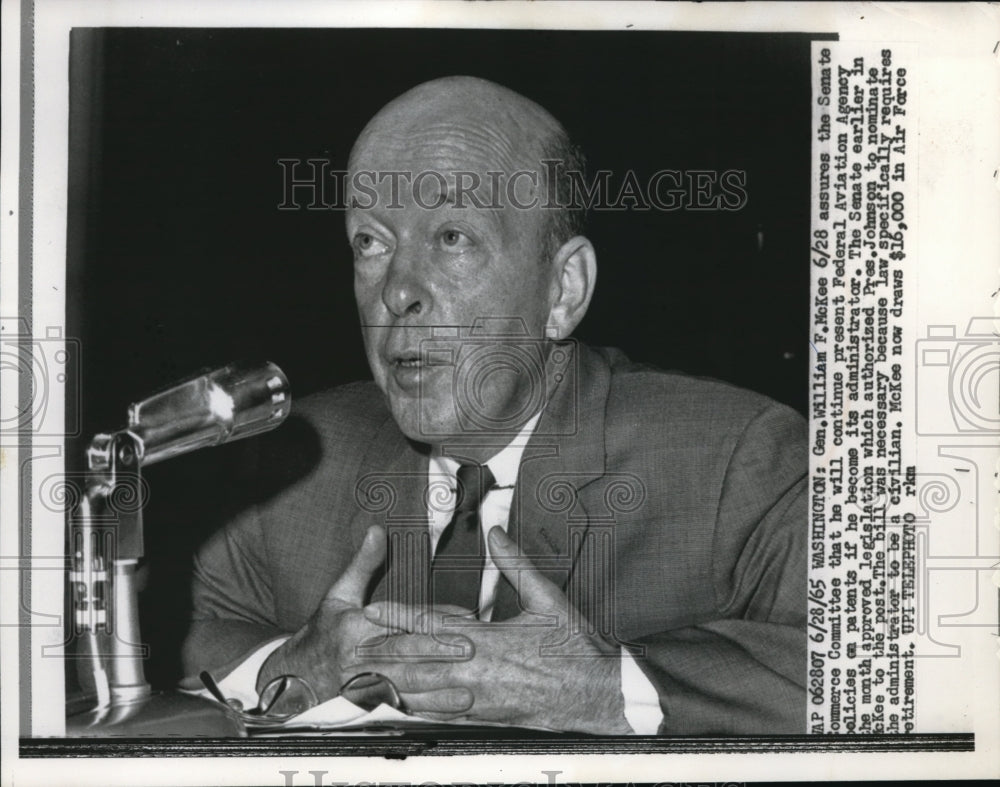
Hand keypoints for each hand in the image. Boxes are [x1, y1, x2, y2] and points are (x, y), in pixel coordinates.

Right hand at [256, 525, 471, 715]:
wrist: (291, 677)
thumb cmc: (323, 632)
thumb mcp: (338, 594)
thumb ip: (363, 564)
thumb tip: (377, 530)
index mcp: (356, 628)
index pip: (401, 621)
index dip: (434, 619)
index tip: (464, 618)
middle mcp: (358, 658)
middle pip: (404, 655)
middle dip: (438, 654)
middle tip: (471, 651)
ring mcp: (362, 687)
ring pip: (403, 687)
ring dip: (436, 691)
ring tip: (467, 693)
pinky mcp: (366, 708)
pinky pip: (398, 712)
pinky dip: (423, 713)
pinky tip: (448, 716)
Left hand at [357, 526, 631, 733]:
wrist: (598, 695)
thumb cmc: (575, 647)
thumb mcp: (547, 599)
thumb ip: (516, 565)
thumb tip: (496, 533)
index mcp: (488, 639)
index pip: (432, 624)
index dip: (398, 616)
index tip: (371, 609)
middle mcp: (476, 671)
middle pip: (417, 662)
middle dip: (381, 655)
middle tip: (349, 648)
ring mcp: (478, 699)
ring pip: (423, 693)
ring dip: (390, 685)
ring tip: (360, 679)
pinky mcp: (485, 717)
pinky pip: (442, 715)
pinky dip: (416, 711)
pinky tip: (398, 708)